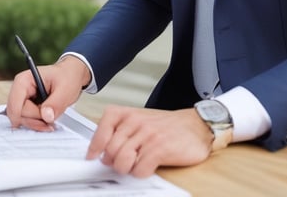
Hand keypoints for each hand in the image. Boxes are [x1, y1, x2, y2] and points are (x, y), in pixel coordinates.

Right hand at [6, 55, 90, 131]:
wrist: (70, 75)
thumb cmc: (66, 77)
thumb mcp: (65, 89)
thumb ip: (55, 103)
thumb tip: (46, 117)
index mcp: (23, 81)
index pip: (14, 106)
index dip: (29, 117)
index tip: (45, 120)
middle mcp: (19, 90)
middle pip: (17, 115)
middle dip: (35, 121)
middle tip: (52, 118)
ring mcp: (21, 99)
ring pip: (21, 119)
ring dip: (37, 123)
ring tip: (51, 117)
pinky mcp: (26, 106)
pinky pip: (26, 120)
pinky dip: (37, 123)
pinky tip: (47, 119)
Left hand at [86, 106, 213, 176]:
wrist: (195, 125)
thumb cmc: (166, 125)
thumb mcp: (140, 121)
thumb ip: (121, 132)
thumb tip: (102, 152)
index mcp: (128, 114)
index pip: (102, 128)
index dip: (94, 146)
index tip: (91, 156)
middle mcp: (136, 122)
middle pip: (110, 149)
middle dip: (113, 161)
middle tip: (121, 163)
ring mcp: (148, 135)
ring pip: (122, 160)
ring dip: (126, 168)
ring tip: (134, 165)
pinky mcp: (160, 149)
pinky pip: (139, 169)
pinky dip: (140, 173)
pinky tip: (147, 167)